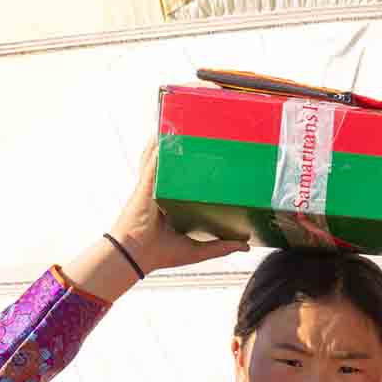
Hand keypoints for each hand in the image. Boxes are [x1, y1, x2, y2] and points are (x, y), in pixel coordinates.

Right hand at [109, 137, 248, 272]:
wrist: (136, 256)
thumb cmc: (161, 254)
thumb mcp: (198, 250)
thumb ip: (221, 246)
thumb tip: (245, 245)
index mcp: (172, 206)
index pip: (184, 184)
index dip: (194, 172)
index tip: (211, 162)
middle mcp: (161, 193)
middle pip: (174, 168)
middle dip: (182, 151)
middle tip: (200, 136)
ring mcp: (152, 187)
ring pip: (161, 160)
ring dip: (168, 143)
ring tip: (181, 124)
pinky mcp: (146, 185)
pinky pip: (152, 162)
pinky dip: (156, 147)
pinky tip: (162, 133)